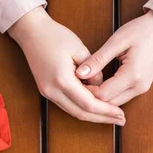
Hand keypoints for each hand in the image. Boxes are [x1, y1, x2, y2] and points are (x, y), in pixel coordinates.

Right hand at [9, 7, 125, 124]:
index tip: (121, 113)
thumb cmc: (56, 36)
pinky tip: (97, 109)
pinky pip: (68, 106)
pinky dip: (83, 109)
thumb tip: (102, 87)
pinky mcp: (47, 92)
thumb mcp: (80, 49)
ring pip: (74, 113)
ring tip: (112, 117)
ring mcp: (48, 94)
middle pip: (82, 114)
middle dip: (102, 118)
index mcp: (62, 80)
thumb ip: (94, 71)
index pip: (88, 104)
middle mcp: (53, 91)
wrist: (31, 32)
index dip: (106, 111)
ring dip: (94, 117)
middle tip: (121, 120)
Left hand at [75, 11, 152, 105]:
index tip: (76, 81)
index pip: (103, 95)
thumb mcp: (117, 41)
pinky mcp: (142, 88)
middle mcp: (138, 87)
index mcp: (132, 76)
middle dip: (93, 98)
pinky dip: (109, 95)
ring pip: (115, 103)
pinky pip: (121, 98)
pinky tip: (100, 85)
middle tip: (79, 85)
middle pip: (109, 104)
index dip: (87, 92)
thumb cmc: (143, 30)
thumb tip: (80, 73)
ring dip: (101, 98)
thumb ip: (98, 59)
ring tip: (88, 85)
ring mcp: (142, 90)